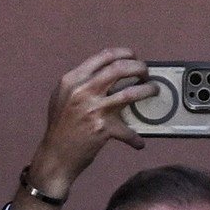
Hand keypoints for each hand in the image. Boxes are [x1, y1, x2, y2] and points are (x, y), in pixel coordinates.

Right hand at [28, 48, 155, 193]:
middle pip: (120, 68)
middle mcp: (82, 90)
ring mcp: (93, 108)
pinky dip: (134, 138)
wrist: (55, 156)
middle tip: (146, 73)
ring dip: (147, 90)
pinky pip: (127, 131)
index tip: (134, 57)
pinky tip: (138, 143)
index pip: (103, 56)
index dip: (124, 53)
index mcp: (72, 79)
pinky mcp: (103, 128)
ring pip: (130, 93)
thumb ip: (80, 83)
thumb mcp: (62, 96)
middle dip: (139, 67)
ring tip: (154, 91)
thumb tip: (106, 73)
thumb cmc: (60, 127)